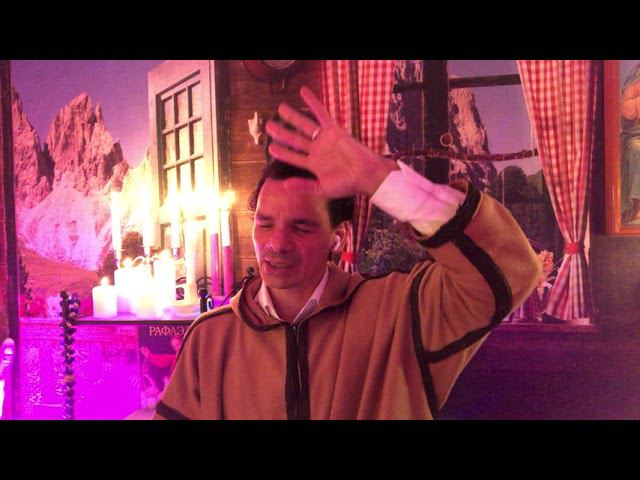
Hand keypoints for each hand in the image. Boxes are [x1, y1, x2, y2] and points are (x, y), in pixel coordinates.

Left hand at [265, 86, 397, 197]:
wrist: (366, 175)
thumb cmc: (348, 185)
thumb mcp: (323, 189)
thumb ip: (304, 186)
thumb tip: (285, 186)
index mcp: (313, 165)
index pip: (294, 157)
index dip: (283, 153)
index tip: (271, 149)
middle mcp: (317, 150)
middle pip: (295, 139)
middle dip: (282, 132)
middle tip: (269, 125)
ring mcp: (324, 139)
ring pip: (305, 125)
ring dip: (292, 117)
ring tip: (280, 108)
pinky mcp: (334, 130)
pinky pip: (321, 114)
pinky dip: (313, 103)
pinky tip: (303, 92)